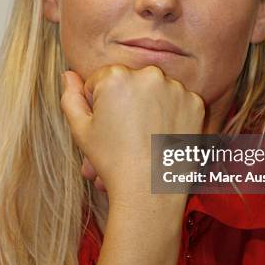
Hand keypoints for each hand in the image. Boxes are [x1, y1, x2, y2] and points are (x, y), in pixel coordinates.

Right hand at [60, 64, 204, 207]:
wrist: (151, 190)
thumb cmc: (112, 161)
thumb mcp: (81, 130)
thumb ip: (71, 97)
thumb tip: (68, 74)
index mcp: (116, 76)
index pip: (103, 79)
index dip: (100, 103)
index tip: (109, 125)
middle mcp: (148, 74)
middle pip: (132, 81)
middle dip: (127, 100)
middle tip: (128, 132)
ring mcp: (176, 88)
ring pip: (157, 89)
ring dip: (152, 104)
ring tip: (147, 135)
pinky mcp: (196, 102)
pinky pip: (180, 101)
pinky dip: (174, 114)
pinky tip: (165, 135)